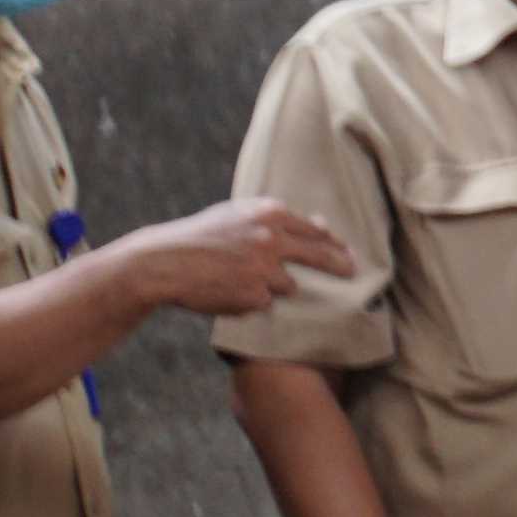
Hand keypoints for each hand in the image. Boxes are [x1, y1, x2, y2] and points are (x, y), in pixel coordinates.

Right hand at [131, 196, 360, 319]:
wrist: (164, 261)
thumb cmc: (201, 236)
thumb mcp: (238, 215)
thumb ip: (278, 221)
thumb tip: (322, 225)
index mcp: (269, 214)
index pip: (315, 231)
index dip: (334, 243)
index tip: (347, 252)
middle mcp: (272, 240)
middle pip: (320, 257)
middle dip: (340, 266)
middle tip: (352, 273)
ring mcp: (266, 270)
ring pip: (288, 285)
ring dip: (274, 286)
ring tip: (238, 278)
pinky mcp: (256, 297)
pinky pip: (265, 303)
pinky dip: (252, 301)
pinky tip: (228, 291)